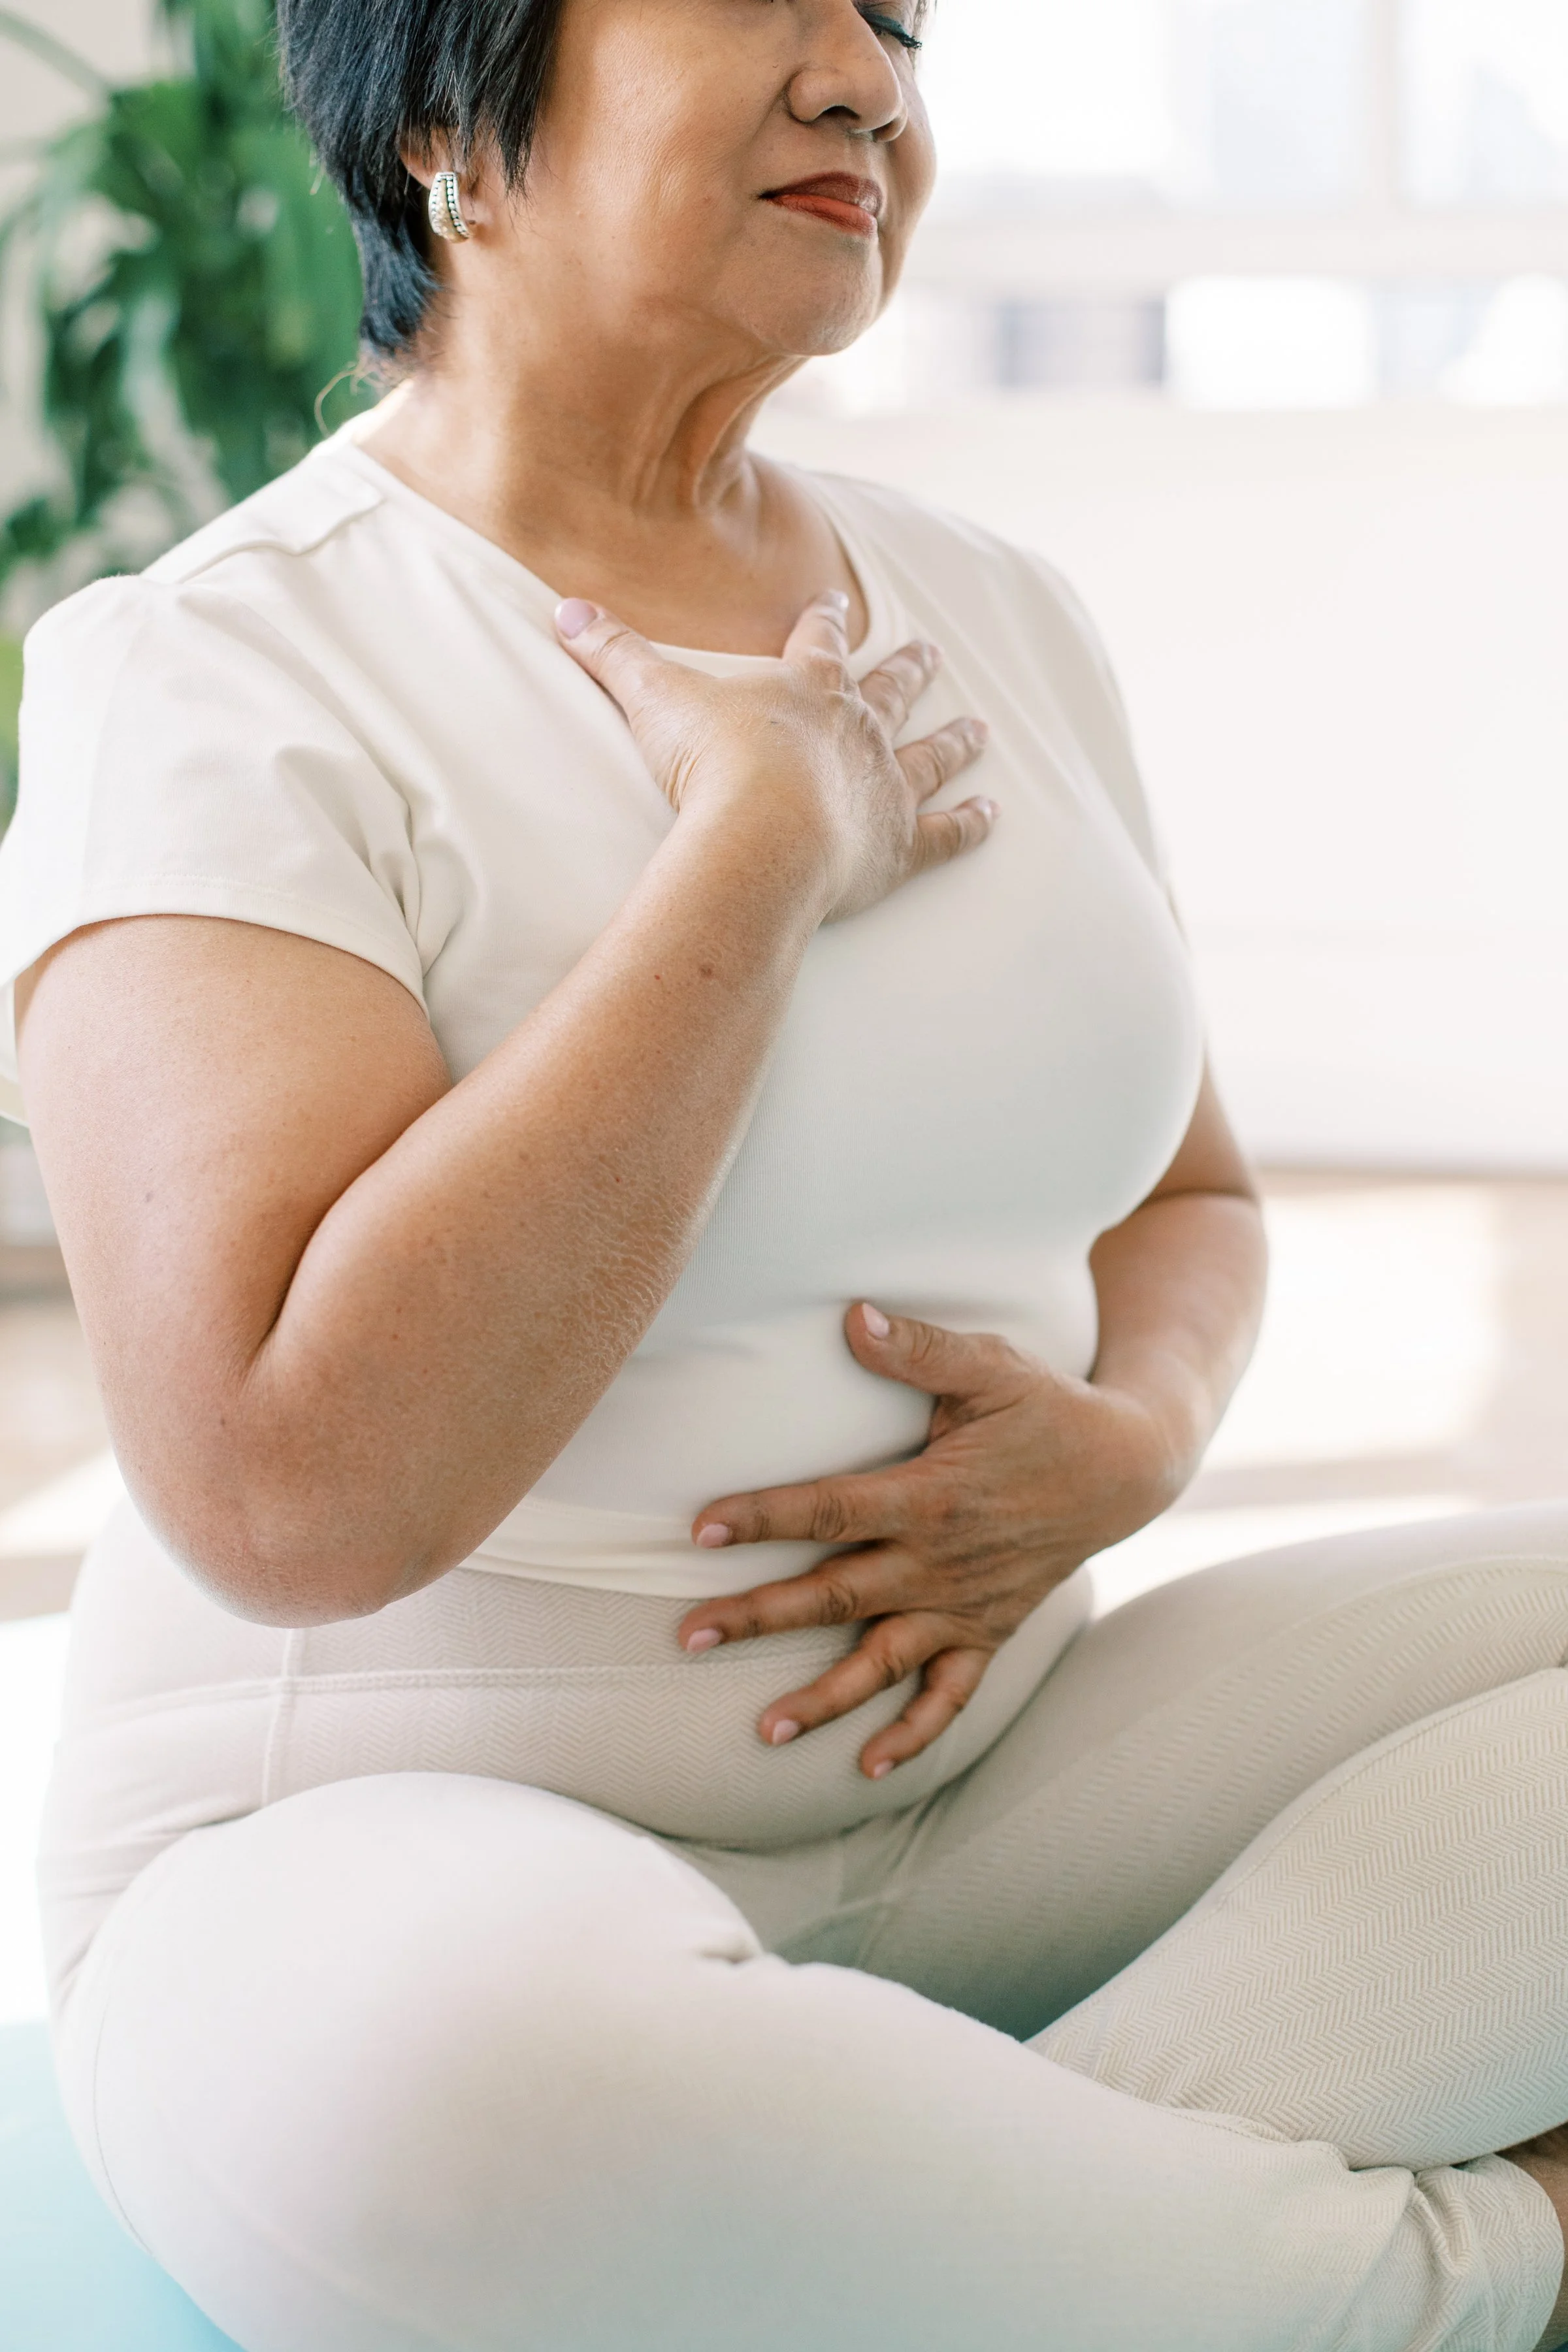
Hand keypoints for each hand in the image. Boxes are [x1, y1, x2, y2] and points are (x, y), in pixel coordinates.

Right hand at [555, 590, 994, 919]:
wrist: (760, 834)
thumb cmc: (711, 765)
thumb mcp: (654, 697)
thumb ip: (613, 653)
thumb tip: (565, 610)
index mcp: (808, 689)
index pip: (819, 641)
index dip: (825, 622)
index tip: (835, 603)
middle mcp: (858, 730)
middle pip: (890, 690)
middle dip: (908, 670)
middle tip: (932, 652)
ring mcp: (886, 786)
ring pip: (931, 756)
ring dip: (955, 741)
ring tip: (982, 729)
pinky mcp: (901, 844)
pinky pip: (946, 833)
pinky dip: (971, 826)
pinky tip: (994, 815)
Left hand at [678, 1304, 1184, 1778]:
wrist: (1126, 1469)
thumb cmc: (1047, 1408)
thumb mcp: (992, 1366)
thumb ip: (920, 1348)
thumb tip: (851, 1315)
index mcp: (931, 1495)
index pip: (830, 1509)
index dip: (763, 1518)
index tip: (700, 1530)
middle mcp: (941, 1562)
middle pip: (835, 1595)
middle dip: (759, 1617)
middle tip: (688, 1636)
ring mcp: (965, 1606)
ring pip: (882, 1661)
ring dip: (823, 1697)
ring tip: (764, 1728)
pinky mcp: (989, 1632)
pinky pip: (950, 1697)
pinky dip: (913, 1735)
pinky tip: (867, 1767)